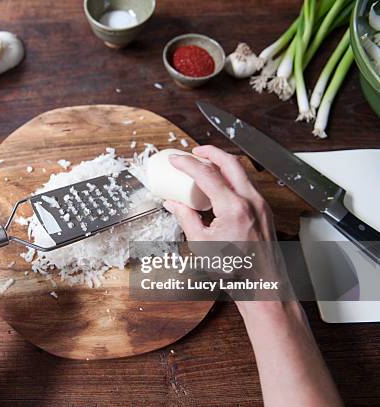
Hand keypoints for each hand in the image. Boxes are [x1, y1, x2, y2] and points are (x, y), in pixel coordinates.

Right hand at [164, 146, 341, 406]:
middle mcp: (251, 201)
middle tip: (194, 151)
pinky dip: (232, 177)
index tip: (175, 160)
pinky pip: (247, 184)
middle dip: (210, 152)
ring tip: (206, 166)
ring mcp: (261, 204)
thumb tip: (173, 203)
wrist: (261, 284)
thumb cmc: (234, 269)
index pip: (207, 174)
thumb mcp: (201, 243)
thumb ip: (186, 218)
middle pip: (230, 162)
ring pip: (242, 171)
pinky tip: (220, 185)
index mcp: (234, 208)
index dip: (188, 163)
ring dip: (222, 163)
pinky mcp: (265, 209)